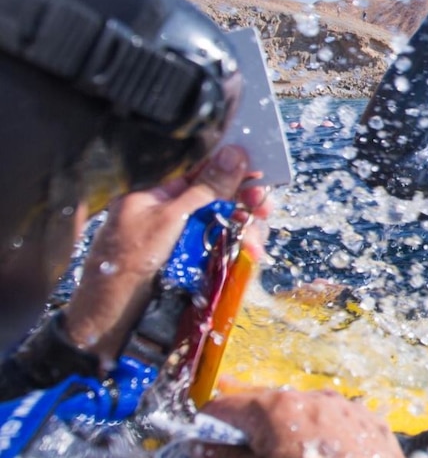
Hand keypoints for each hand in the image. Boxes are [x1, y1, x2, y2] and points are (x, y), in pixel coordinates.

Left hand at [63, 145, 271, 363]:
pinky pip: (221, 256)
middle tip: (264, 208)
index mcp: (153, 200)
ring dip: (244, 233)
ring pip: (224, 230)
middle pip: (216, 203)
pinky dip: (237, 256)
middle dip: (243, 206)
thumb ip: (204, 189)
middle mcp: (168, 220)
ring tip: (255, 245)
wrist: (110, 327)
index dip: (230, 173)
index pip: (198, 177)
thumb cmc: (124, 268)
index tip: (259, 173)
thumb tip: (234, 153)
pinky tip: (249, 258)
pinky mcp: (192, 272)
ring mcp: (181, 247)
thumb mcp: (167, 221)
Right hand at [201, 389, 404, 457]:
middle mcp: (314, 399)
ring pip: (305, 411)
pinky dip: (322, 434)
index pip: (227, 406)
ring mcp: (346, 409)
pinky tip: (320, 453)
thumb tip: (202, 449)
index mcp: (278, 410)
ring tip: (282, 448)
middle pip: (266, 404)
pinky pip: (337, 422)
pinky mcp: (371, 425)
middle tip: (236, 441)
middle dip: (247, 424)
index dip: (210, 423)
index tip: (201, 436)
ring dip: (287, 428)